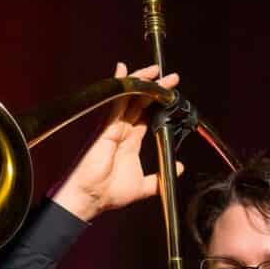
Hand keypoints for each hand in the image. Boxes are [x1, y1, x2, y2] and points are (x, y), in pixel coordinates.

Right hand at [51, 64, 180, 218]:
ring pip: (128, 99)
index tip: (171, 93)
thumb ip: (160, 178)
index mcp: (130, 142)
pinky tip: (124, 72)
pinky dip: (120, 87)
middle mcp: (121, 131)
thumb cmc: (109, 193)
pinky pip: (115, 103)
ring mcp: (113, 128)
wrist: (91, 198)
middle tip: (170, 78)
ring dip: (142, 82)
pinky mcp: (105, 128)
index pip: (147, 116)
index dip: (158, 104)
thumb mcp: (144, 187)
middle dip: (155, 88)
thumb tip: (177, 168)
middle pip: (140, 103)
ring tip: (155, 70)